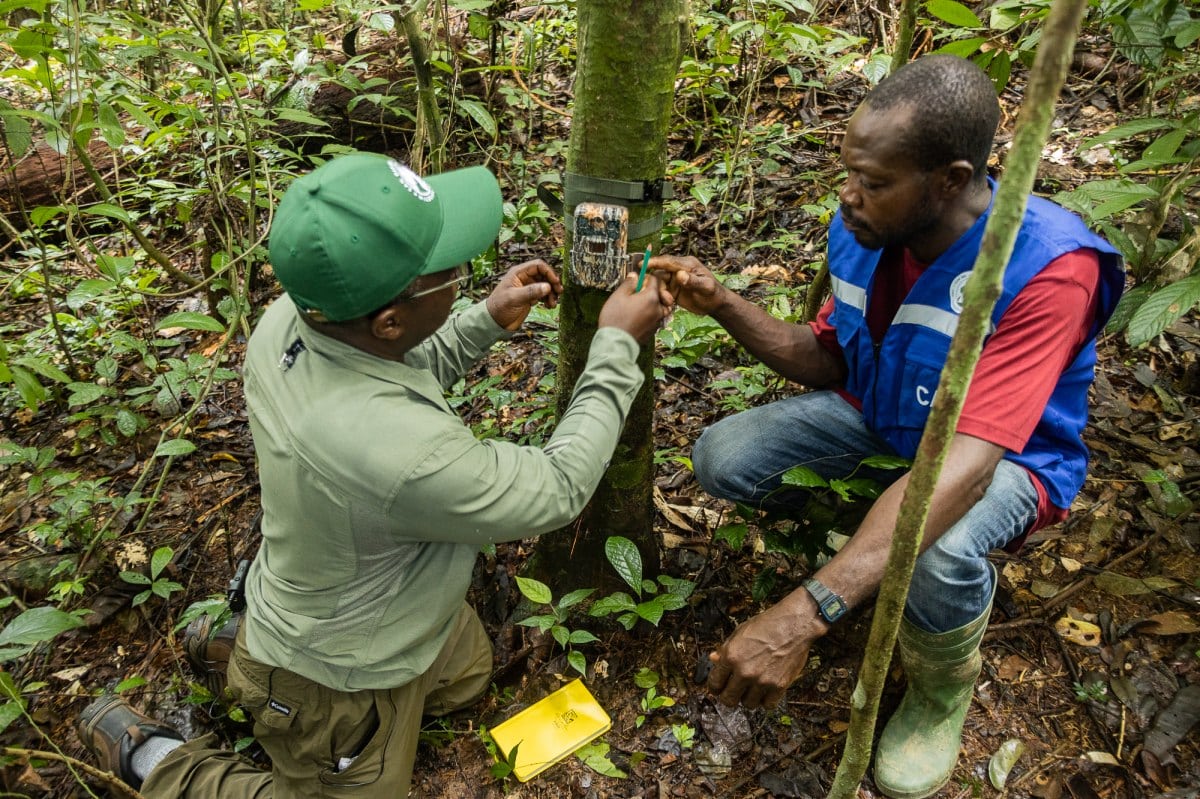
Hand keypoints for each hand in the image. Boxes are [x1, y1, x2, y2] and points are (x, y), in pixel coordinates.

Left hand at [486, 260, 563, 331]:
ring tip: (552, 304)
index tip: (555, 282)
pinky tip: (549, 305)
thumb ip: (530, 292)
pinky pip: (543, 294)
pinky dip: (548, 299)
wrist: (494, 322)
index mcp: (518, 273)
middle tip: (559, 292)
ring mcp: (528, 288)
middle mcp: (524, 278)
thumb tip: (547, 286)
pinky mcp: (530, 297)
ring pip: (545, 285)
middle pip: (544, 275)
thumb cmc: (499, 307)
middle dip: (552, 283)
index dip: (549, 272)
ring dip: (552, 293)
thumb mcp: (514, 298)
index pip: (538, 266)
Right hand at [598, 272, 671, 344]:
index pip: (656, 280)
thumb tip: (635, 276)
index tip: (638, 280)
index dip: (647, 277)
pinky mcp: (654, 330)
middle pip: (661, 294)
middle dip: (651, 291)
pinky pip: (656, 318)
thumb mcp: (619, 296)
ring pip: (660, 307)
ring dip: (653, 303)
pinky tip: (638, 316)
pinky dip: (650, 314)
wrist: (616, 343)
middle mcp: (658, 308)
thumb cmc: (615, 318)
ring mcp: (657, 321)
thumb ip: (629, 284)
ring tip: (639, 304)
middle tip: (638, 292)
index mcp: (651, 297)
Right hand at [649, 255, 726, 315]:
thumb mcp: (706, 287)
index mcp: (687, 264)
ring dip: (660, 293)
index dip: (655, 262)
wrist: (716, 305)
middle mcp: (679, 270)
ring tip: (669, 303)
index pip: (668, 261)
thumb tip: (680, 275)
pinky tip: (667, 305)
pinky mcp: (673, 289)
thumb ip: (693, 281)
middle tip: (659, 295)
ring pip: (659, 283)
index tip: (643, 264)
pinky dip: (661, 298)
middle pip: (660, 272)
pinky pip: (661, 291)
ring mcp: (675, 280)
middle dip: (656, 283)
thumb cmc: (714, 294)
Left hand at [706, 597, 820, 708]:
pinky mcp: (779, 686)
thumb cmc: (766, 625)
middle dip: (728, 696)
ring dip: (748, 698)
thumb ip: (725, 649)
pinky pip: (767, 705)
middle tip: (732, 692)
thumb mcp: (739, 632)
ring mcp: (762, 680)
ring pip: (748, 704)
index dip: (714, 687)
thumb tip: (713, 659)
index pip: (714, 683)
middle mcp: (744, 671)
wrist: (793, 625)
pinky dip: (766, 700)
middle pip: (728, 700)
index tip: (718, 688)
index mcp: (731, 656)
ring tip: (751, 688)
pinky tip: (765, 691)